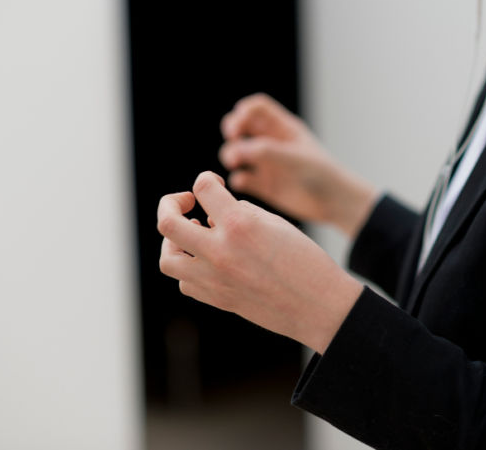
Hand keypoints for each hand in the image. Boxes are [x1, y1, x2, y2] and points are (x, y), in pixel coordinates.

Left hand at [157, 171, 363, 353]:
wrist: (318, 306)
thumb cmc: (305, 260)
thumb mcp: (276, 223)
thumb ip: (241, 212)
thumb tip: (213, 213)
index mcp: (240, 225)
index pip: (202, 188)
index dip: (206, 179)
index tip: (215, 184)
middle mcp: (221, 251)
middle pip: (167, 223)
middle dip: (170, 205)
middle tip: (185, 203)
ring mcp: (215, 279)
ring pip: (167, 258)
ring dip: (173, 241)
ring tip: (192, 233)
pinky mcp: (217, 300)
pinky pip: (185, 282)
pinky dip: (190, 267)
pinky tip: (207, 259)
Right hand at [219, 93, 377, 237]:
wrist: (334, 203)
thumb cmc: (321, 174)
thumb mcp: (294, 158)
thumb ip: (265, 151)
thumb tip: (236, 150)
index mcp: (283, 129)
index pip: (256, 109)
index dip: (243, 112)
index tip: (238, 124)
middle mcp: (272, 143)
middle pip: (242, 125)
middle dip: (232, 129)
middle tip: (232, 138)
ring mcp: (267, 164)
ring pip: (238, 151)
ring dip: (231, 154)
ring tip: (234, 162)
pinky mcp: (264, 185)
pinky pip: (243, 179)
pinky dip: (238, 179)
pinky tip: (242, 182)